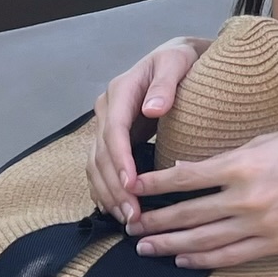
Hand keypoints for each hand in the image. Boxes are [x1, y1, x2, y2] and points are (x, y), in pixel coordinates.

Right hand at [87, 36, 211, 224]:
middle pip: (102, 153)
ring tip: (126, 218)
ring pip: (96, 165)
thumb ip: (165, 83)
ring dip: (108, 194)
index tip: (131, 185)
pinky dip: (105, 189)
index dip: (120, 160)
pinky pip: (101, 167)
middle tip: (132, 214)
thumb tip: (152, 108)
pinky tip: (116, 209)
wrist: (178, 58)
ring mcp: (107, 124)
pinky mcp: (113, 138)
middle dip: (114, 186)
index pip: (114, 130)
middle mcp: (107, 108)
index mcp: (121, 90)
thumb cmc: (180, 59)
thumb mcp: (176, 62)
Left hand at [129, 120, 277, 268]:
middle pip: (189, 214)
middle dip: (155, 220)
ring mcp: (262, 225)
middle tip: (130, 225)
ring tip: (146, 247)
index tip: (133, 189)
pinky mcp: (277, 243)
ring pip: (204, 241)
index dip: (155, 186)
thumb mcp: (266, 138)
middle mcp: (247, 197)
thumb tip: (187, 170)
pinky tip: (184, 259)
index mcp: (243, 164)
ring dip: (171, 245)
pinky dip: (204, 260)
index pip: (186, 178)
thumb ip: (226, 157)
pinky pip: (232, 256)